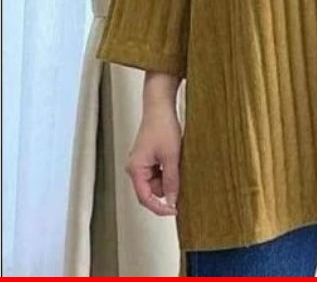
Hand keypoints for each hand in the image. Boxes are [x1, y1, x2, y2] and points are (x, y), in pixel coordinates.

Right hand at [125, 102, 182, 216]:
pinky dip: (167, 170)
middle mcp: (135, 168)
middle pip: (151, 190)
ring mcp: (141, 163)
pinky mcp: (147, 158)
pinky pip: (158, 172)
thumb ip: (172, 180)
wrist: (160, 106)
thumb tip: (173, 200)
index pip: (145, 198)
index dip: (159, 208)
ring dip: (168, 177)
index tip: (174, 211)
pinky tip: (174, 158)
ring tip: (177, 160)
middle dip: (167, 187)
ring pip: (156, 182)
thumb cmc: (162, 126)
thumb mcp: (171, 156)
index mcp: (135, 169)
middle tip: (181, 176)